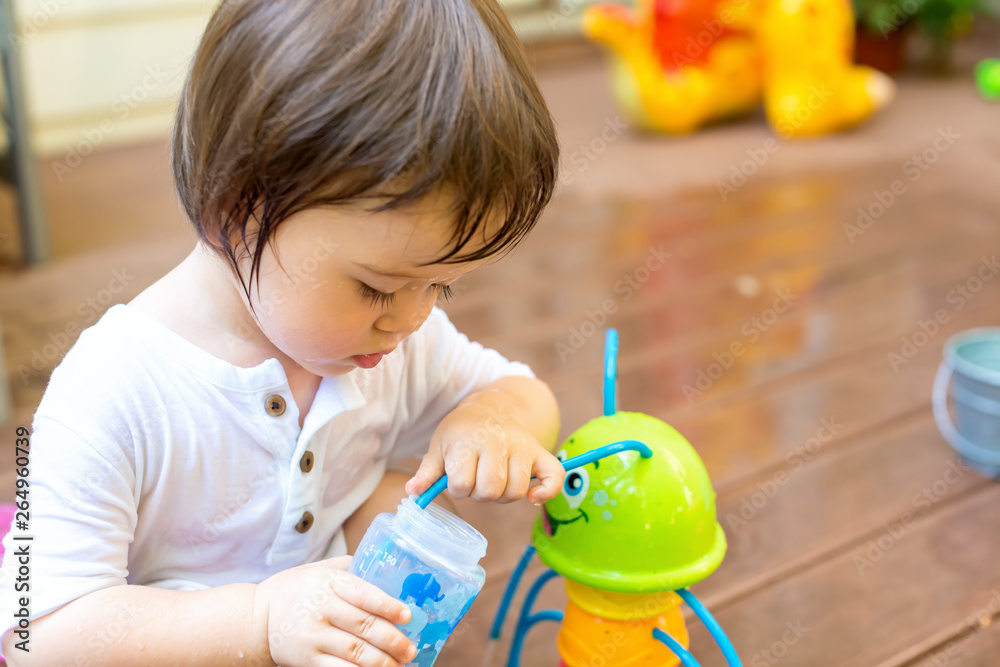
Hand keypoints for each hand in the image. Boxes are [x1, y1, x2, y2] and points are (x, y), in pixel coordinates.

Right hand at [254, 556, 415, 666]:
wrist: (256, 618)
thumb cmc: (295, 590)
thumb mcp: (320, 569)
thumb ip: (350, 568)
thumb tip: (387, 568)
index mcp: (328, 583)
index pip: (364, 594)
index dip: (389, 606)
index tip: (408, 615)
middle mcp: (321, 609)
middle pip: (365, 627)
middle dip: (393, 640)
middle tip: (410, 648)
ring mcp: (313, 637)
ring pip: (356, 653)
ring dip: (383, 662)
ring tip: (400, 664)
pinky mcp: (306, 660)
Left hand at [404, 388, 564, 504]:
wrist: (491, 407)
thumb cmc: (461, 431)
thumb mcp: (439, 445)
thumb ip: (427, 471)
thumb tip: (413, 493)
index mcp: (468, 441)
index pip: (462, 484)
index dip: (458, 488)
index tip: (457, 477)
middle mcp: (497, 442)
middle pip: (490, 490)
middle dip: (479, 494)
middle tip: (476, 480)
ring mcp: (521, 447)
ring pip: (515, 491)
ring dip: (502, 495)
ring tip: (494, 480)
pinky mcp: (539, 452)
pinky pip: (553, 477)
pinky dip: (546, 492)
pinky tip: (532, 498)